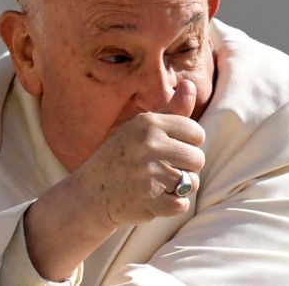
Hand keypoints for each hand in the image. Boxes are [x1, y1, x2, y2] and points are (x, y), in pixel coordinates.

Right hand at [79, 79, 205, 227]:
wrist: (90, 193)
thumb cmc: (123, 156)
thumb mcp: (141, 128)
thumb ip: (172, 109)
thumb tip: (189, 84)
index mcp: (149, 124)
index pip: (197, 133)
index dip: (189, 145)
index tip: (172, 149)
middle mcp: (149, 145)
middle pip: (198, 159)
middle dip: (187, 168)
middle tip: (166, 169)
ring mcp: (149, 174)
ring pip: (192, 183)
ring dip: (181, 187)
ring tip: (161, 184)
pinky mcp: (149, 201)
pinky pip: (182, 204)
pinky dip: (173, 205)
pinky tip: (156, 198)